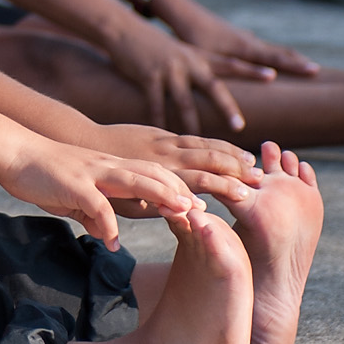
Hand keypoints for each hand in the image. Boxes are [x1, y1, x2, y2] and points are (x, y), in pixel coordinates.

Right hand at [0, 140, 198, 249]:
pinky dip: (110, 225)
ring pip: (135, 181)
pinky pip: (98, 206)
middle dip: (180, 190)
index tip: (197, 204)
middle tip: (203, 210)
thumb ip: (93, 212)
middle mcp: (107, 166)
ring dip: (161, 197)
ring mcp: (92, 173)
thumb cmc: (44, 174)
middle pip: (153, 174)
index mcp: (110, 167)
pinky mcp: (74, 184)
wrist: (15, 153)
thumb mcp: (75, 194)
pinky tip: (114, 243)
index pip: (152, 173)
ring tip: (180, 214)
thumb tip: (107, 234)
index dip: (176, 186)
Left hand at [83, 124, 261, 204]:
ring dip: (229, 153)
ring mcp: (163, 142)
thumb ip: (156, 205)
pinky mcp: (158, 133)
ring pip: (204, 145)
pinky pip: (192, 137)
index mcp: (159, 175)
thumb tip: (185, 211)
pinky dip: (212, 143)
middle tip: (260, 179)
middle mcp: (166, 156)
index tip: (246, 195)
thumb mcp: (126, 203)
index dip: (225, 187)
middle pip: (209, 160)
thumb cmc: (103, 183)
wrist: (82, 143)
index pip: (200, 181)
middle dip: (236, 169)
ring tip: (251, 161)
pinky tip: (224, 148)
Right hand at [102, 15, 244, 134]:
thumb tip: (212, 82)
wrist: (126, 30)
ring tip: (201, 141)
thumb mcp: (182, 52)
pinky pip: (156, 103)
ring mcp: (169, 70)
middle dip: (227, 107)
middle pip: (213, 87)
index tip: (272, 76)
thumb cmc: (155, 45)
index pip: (231, 64)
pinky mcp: (149, 77)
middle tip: (240, 127)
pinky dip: (159, 120)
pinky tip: (161, 134)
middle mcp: (189, 63)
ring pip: (185, 101)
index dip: (251, 70)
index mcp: (200, 57)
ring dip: (193, 123)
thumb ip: (198, 67)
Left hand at [156, 0, 318, 79]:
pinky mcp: (239, 38)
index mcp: (246, 47)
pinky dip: (272, 56)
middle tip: (318, 72)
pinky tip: (274, 62)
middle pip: (280, 53)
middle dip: (298, 62)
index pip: (277, 58)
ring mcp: (246, 38)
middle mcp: (250, 41)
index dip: (296, 65)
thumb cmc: (193, 38)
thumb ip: (223, 72)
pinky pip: (261, 49)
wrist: (186, 14)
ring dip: (287, 58)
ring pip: (272, 49)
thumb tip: (231, 93)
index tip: (315, 70)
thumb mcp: (208, 58)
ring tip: (303, 67)